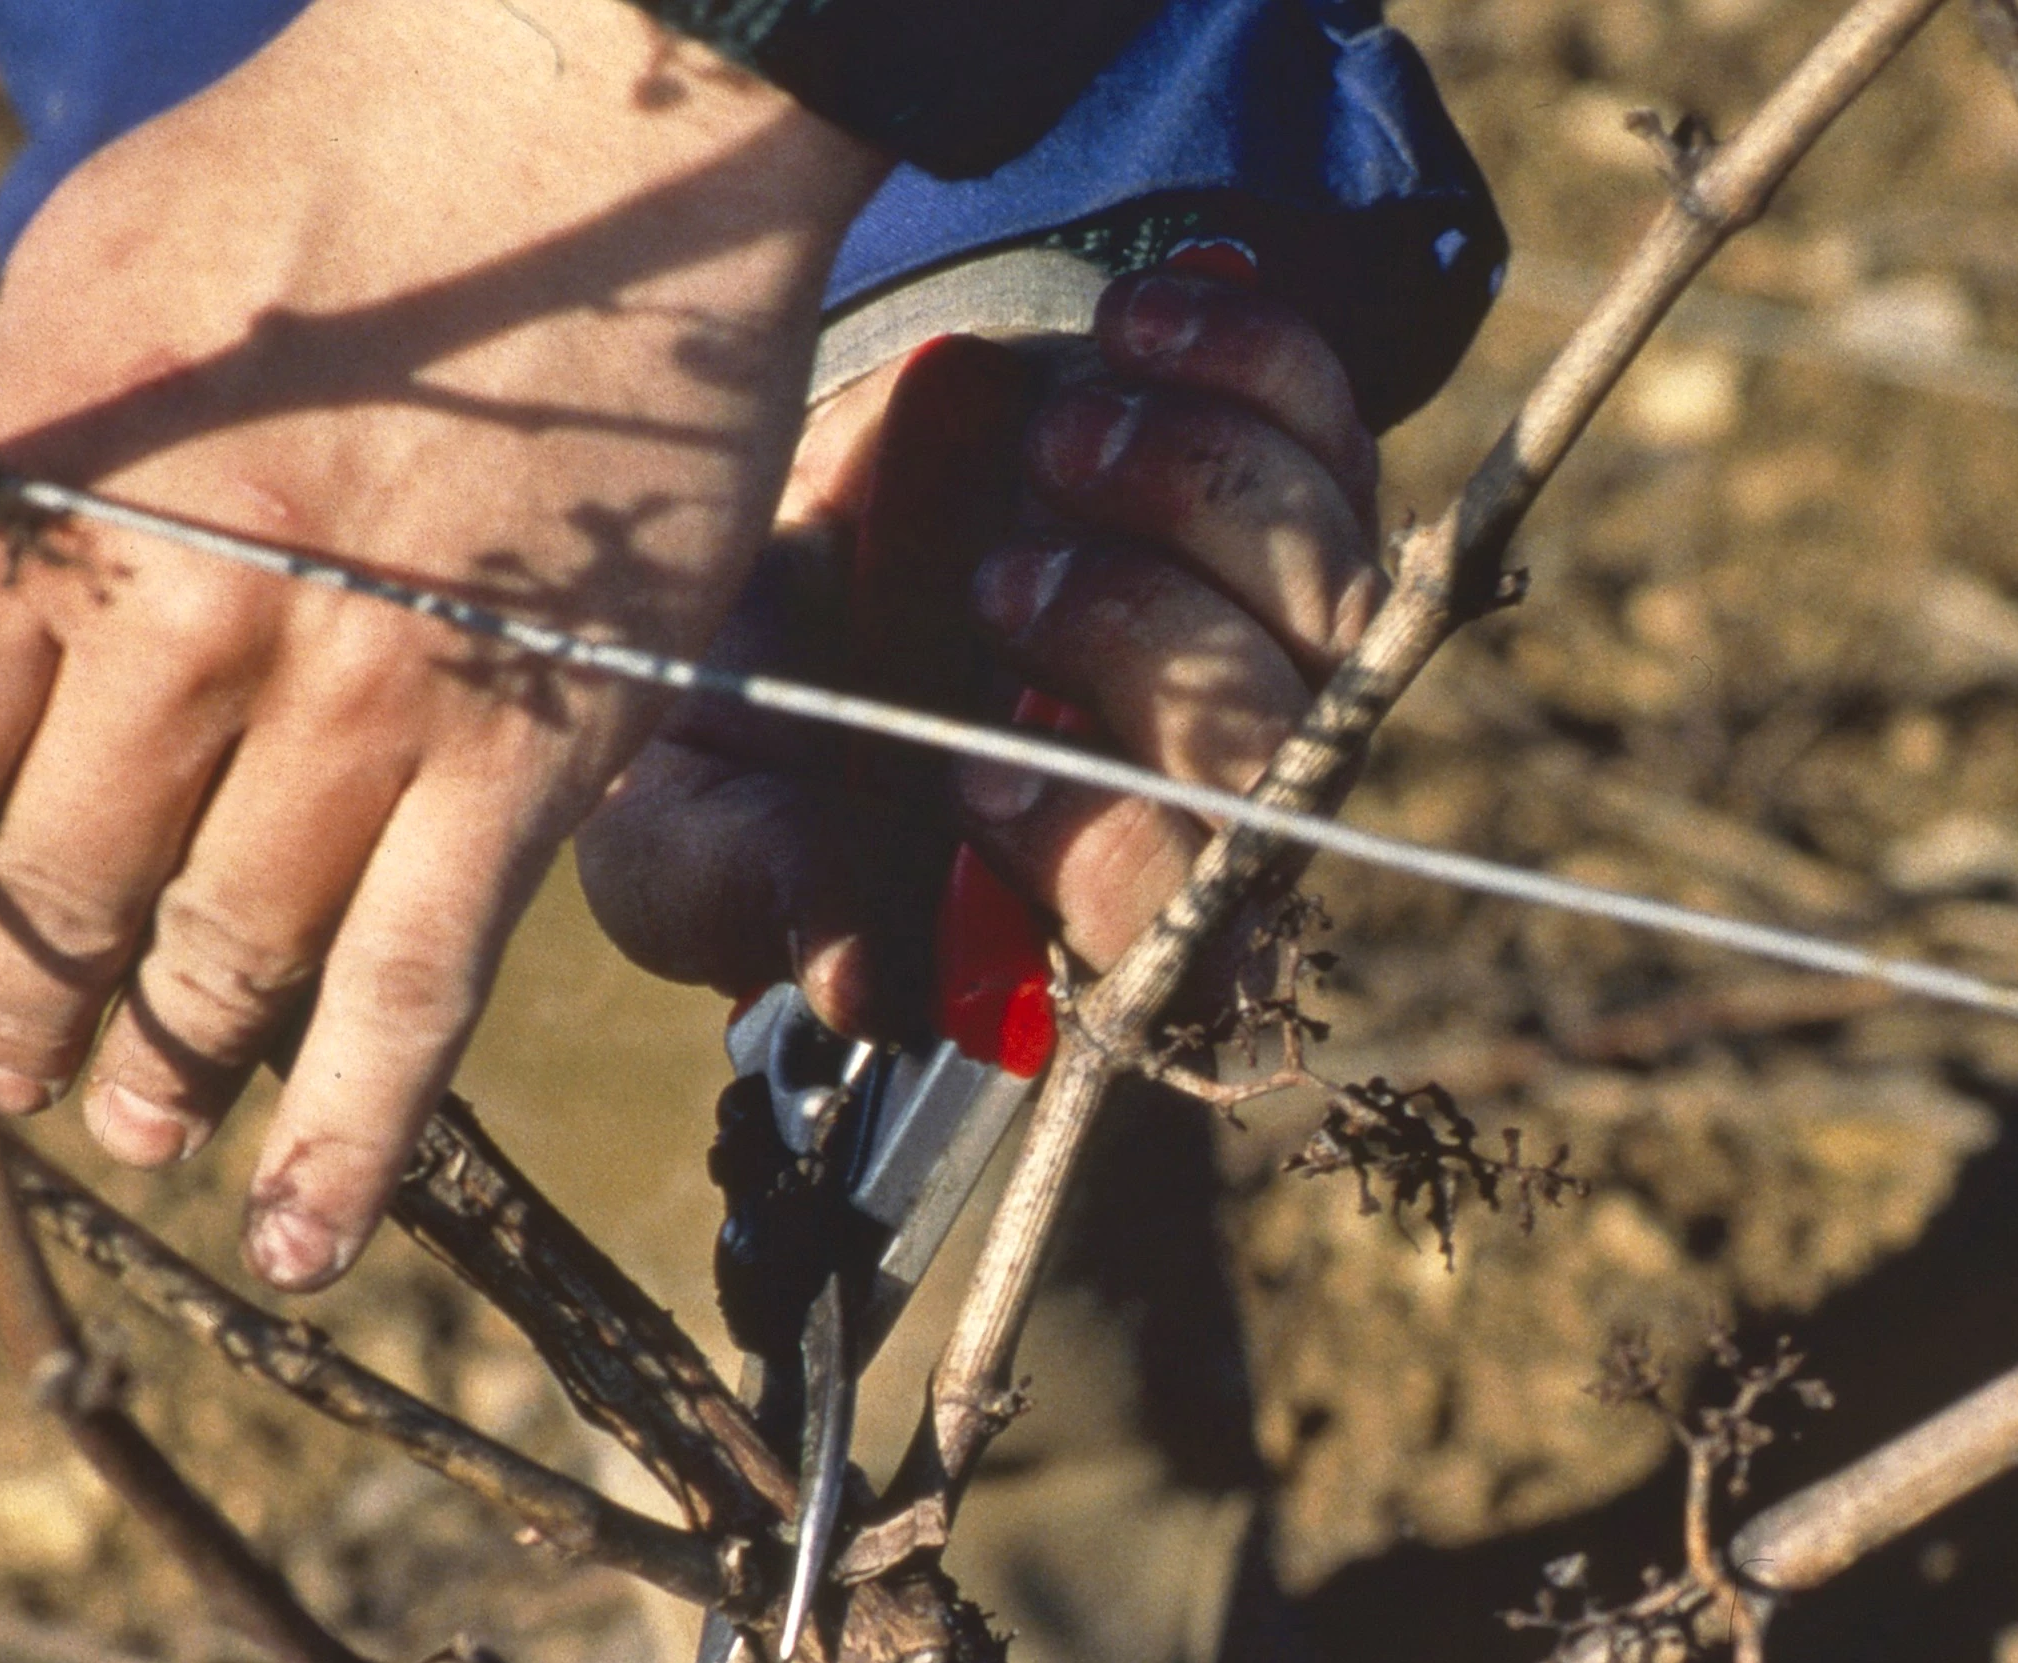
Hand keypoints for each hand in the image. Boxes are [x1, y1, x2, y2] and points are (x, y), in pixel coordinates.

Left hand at [0, 0, 883, 1288]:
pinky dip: (352, 1135)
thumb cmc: (320, 179)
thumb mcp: (63, 295)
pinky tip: (301, 1240)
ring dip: (154, 1068)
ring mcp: (360, 706)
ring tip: (127, 1132)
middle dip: (9, 1002)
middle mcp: (186, 625)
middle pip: (53, 880)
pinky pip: (418, 987)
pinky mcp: (522, 754)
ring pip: (221, 956)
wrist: (583, 115)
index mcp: (49, 505)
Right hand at [576, 269, 1385, 1021]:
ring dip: (1197, 497)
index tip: (962, 781)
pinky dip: (1248, 364)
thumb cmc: (729, 734)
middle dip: (1145, 651)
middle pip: (1274, 747)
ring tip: (1053, 442)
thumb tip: (855, 978)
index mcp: (1077, 907)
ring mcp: (1253, 628)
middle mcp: (1202, 784)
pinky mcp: (1258, 476)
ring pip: (1325, 587)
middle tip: (990, 584)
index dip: (1100, 853)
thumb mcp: (689, 835)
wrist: (755, 553)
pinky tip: (1127, 330)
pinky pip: (1327, 422)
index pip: (1175, 920)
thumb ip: (751, 898)